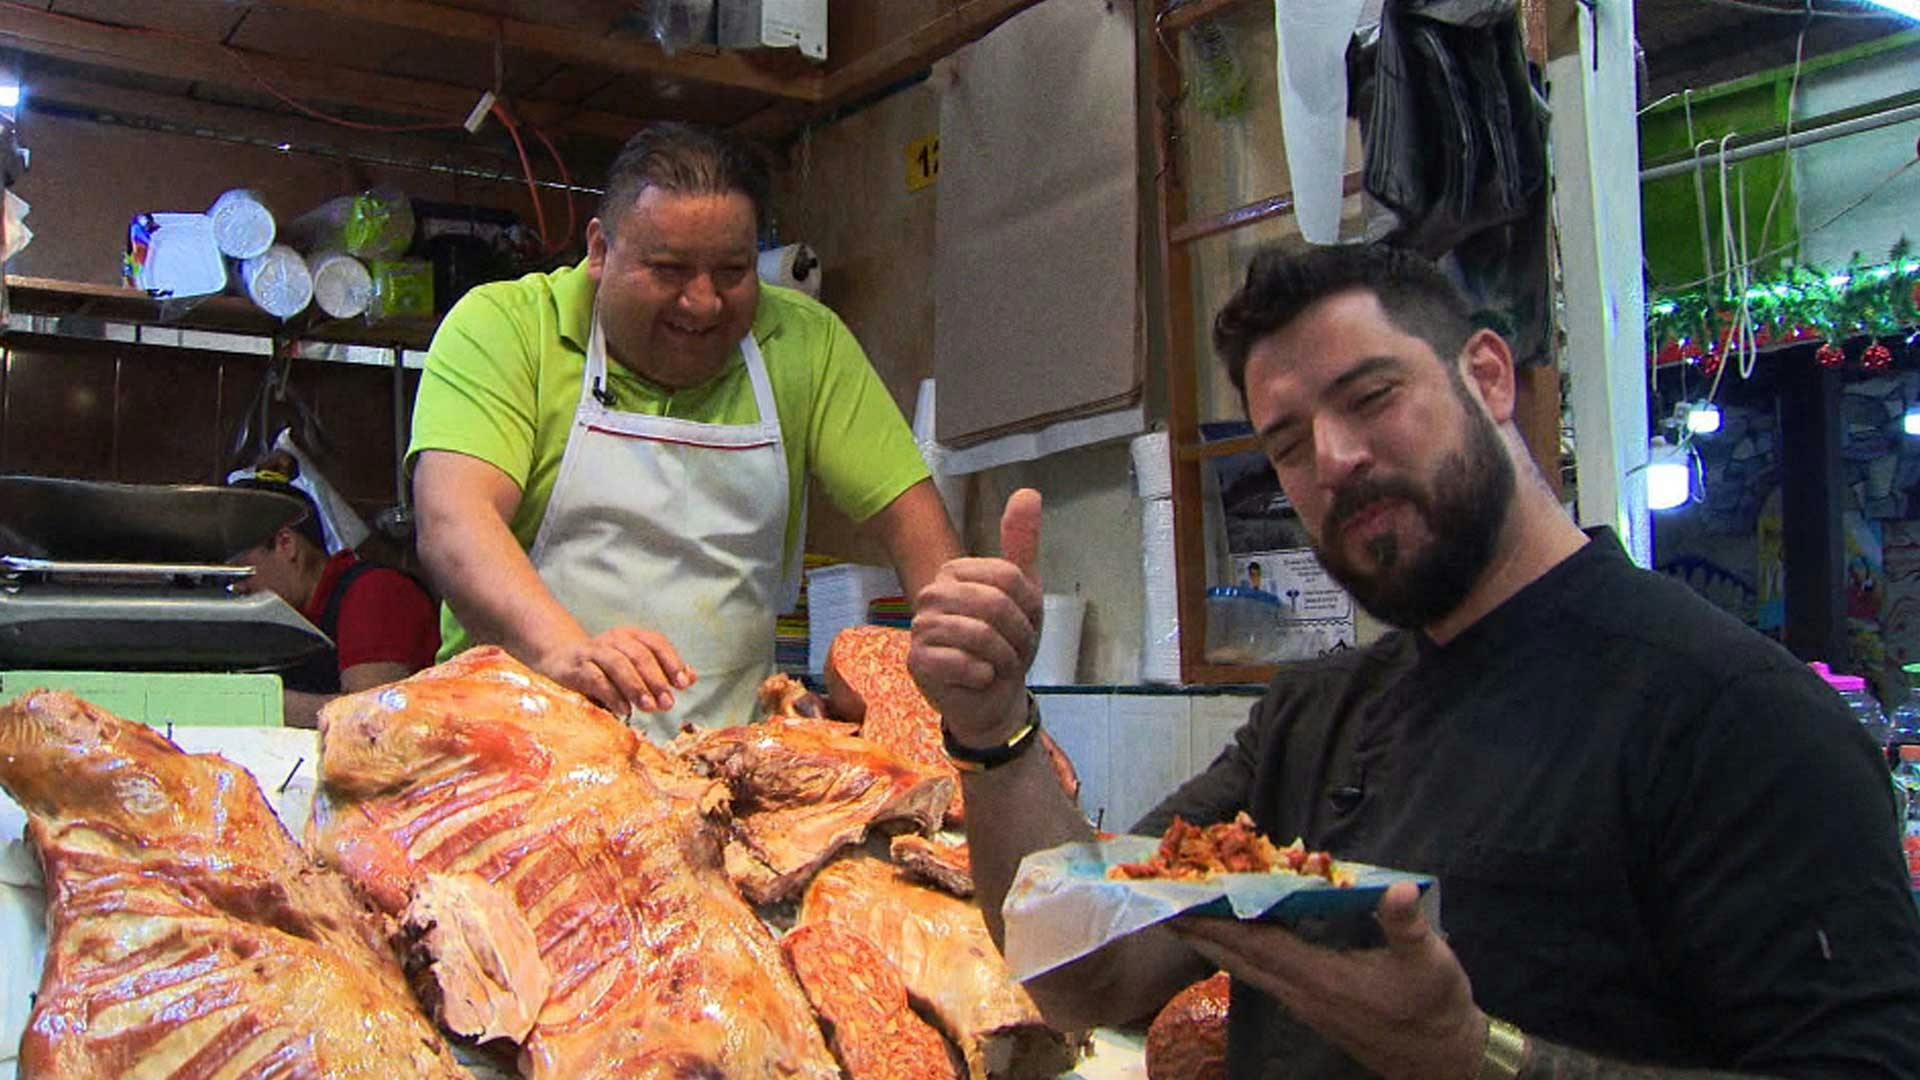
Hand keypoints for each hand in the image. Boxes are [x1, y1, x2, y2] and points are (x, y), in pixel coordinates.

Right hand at [535, 627, 694, 715]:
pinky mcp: (576, 667)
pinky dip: (612, 694)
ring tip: (649, 707)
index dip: (672, 662)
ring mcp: (593, 651)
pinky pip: (596, 678)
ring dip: (636, 686)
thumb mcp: (633, 664)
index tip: (684, 684)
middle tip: (667, 703)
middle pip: (639, 654)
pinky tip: (624, 709)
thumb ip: (661, 670)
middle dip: (656, 680)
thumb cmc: (605, 665)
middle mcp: (613, 639)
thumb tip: (691, 677)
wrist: (560, 657)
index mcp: (631, 635)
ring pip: (617, 663)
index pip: (656, 643)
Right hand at [909, 489, 1043, 746]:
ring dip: (1003, 657)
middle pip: (995, 604)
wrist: (992, 696)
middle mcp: (931, 593)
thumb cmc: (1005, 642)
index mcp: (954, 571)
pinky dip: (984, 675)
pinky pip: (964, 662)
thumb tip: (1028, 491)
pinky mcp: (917, 661)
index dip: (1028, 606)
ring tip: (997, 664)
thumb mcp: (1024, 593)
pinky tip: (979, 677)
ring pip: (981, 634)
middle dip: (1018, 635)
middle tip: (1013, 650)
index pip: (1007, 577)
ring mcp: (920, 627)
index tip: (1023, 623)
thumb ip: (1021, 544)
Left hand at [1171, 882, 1485, 1079]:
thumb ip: (1407, 926)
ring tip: (1188, 920)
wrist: (1443, 1059)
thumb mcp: (1430, 962)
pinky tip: (1236, 942)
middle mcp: (1305, 994)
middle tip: (1165, 908)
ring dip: (1217, 944)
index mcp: (1324, 980)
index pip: (1259, 947)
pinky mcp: (1313, 1007)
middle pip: (1240, 960)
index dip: (1221, 925)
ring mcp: (1306, 1003)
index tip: (1187, 906)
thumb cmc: (1436, 1008)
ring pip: (1248, 970)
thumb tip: (1397, 889)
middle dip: (1202, 933)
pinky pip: (1265, 976)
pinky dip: (1243, 954)